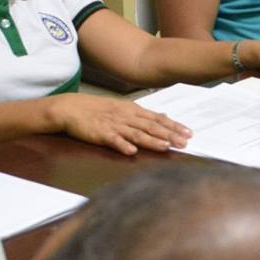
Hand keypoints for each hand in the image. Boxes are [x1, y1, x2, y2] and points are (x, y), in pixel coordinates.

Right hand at [52, 93, 190, 154]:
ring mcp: (113, 125)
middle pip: (151, 126)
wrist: (70, 108)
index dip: (174, 126)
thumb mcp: (123, 108)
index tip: (189, 133)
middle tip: (184, 143)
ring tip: (165, 147)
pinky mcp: (100, 134)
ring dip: (151, 140)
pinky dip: (122, 145)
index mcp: (132, 110)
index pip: (157, 118)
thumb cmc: (97, 110)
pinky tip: (131, 151)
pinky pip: (113, 140)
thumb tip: (164, 117)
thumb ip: (143, 115)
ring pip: (136, 133)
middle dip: (169, 134)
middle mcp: (126, 116)